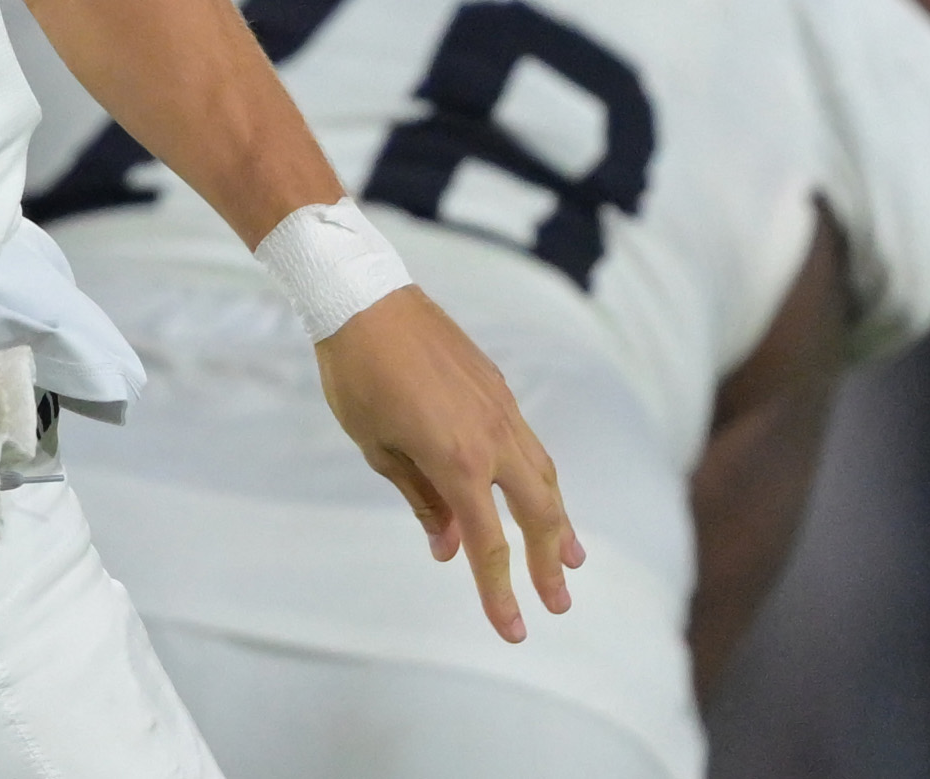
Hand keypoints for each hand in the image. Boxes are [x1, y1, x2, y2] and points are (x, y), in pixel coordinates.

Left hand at [315, 287, 583, 640]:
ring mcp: (499, 408)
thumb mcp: (378, 449)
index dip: (500, 592)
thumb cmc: (358, 376)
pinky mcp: (497, 386)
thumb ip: (421, 498)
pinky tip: (535, 491)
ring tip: (570, 555)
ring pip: (543, 474)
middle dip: (550, 562)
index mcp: (458, 460)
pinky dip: (538, 477)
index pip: (489, 544)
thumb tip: (448, 544)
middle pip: (538, 512)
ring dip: (558, 520)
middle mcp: (491, 436)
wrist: (364, 299)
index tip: (513, 630)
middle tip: (560, 602)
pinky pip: (527, 442)